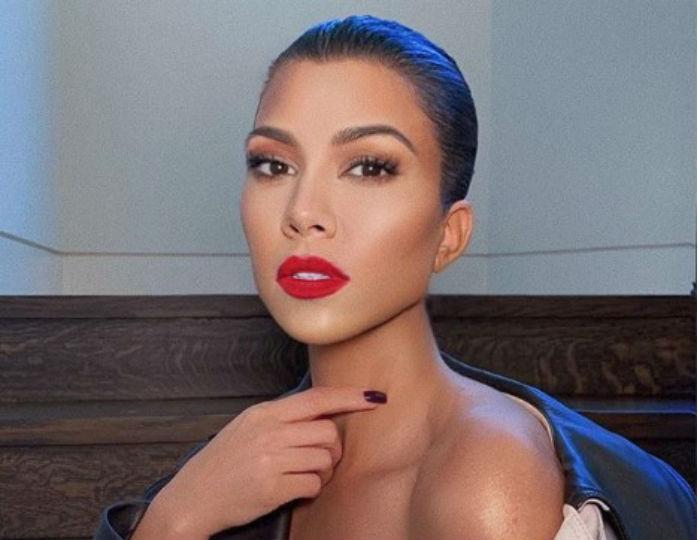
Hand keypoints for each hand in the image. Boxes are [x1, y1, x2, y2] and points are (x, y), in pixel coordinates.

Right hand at [148, 386, 385, 536]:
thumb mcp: (247, 427)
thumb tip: (322, 410)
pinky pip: (313, 485)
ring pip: (325, 459)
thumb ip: (281, 417)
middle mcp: (269, 432)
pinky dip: (310, 489)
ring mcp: (270, 460)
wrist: (192, 499)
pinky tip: (293, 489)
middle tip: (319, 459)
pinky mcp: (272, 489)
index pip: (317, 398)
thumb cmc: (222, 463)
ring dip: (323, 471)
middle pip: (329, 432)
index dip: (350, 396)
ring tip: (302, 475)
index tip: (374, 397)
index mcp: (264, 413)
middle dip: (333, 449)